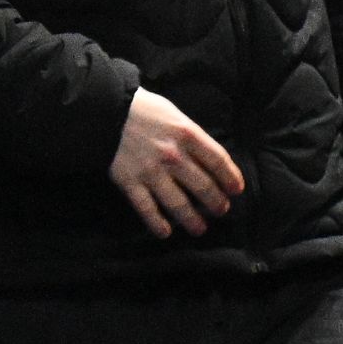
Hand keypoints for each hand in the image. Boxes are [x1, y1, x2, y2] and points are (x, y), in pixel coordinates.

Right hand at [110, 90, 243, 238]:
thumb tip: (210, 159)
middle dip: (216, 203)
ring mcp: (151, 172)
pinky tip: (166, 233)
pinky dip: (157, 224)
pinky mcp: (130, 183)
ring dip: (192, 220)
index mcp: (187, 134)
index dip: (230, 178)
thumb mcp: (175, 115)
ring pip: (178, 204)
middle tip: (221, 210)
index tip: (236, 190)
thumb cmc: (144, 110)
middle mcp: (173, 156)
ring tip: (199, 229)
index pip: (218, 161)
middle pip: (203, 186)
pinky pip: (147, 209)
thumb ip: (192, 136)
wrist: (106, 111)